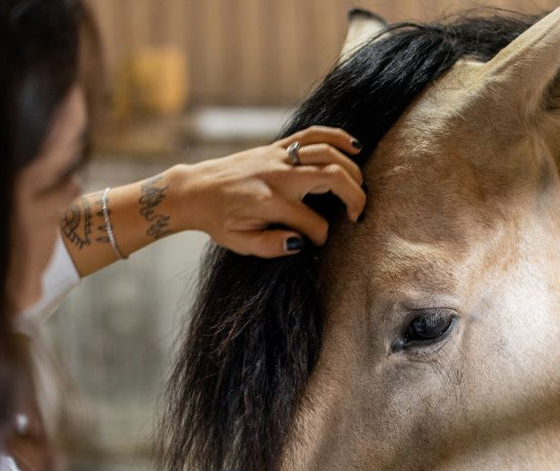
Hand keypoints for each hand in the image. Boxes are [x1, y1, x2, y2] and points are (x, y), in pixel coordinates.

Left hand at [172, 126, 365, 257]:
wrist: (197, 189)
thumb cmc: (220, 219)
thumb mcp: (240, 242)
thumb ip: (272, 246)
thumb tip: (301, 244)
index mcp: (268, 203)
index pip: (313, 223)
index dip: (322, 238)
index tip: (319, 244)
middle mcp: (277, 176)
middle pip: (331, 177)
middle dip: (353, 197)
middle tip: (358, 214)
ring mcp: (278, 157)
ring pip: (327, 153)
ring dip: (352, 169)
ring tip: (362, 186)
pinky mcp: (278, 146)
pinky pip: (313, 134)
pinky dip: (337, 136)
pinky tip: (355, 146)